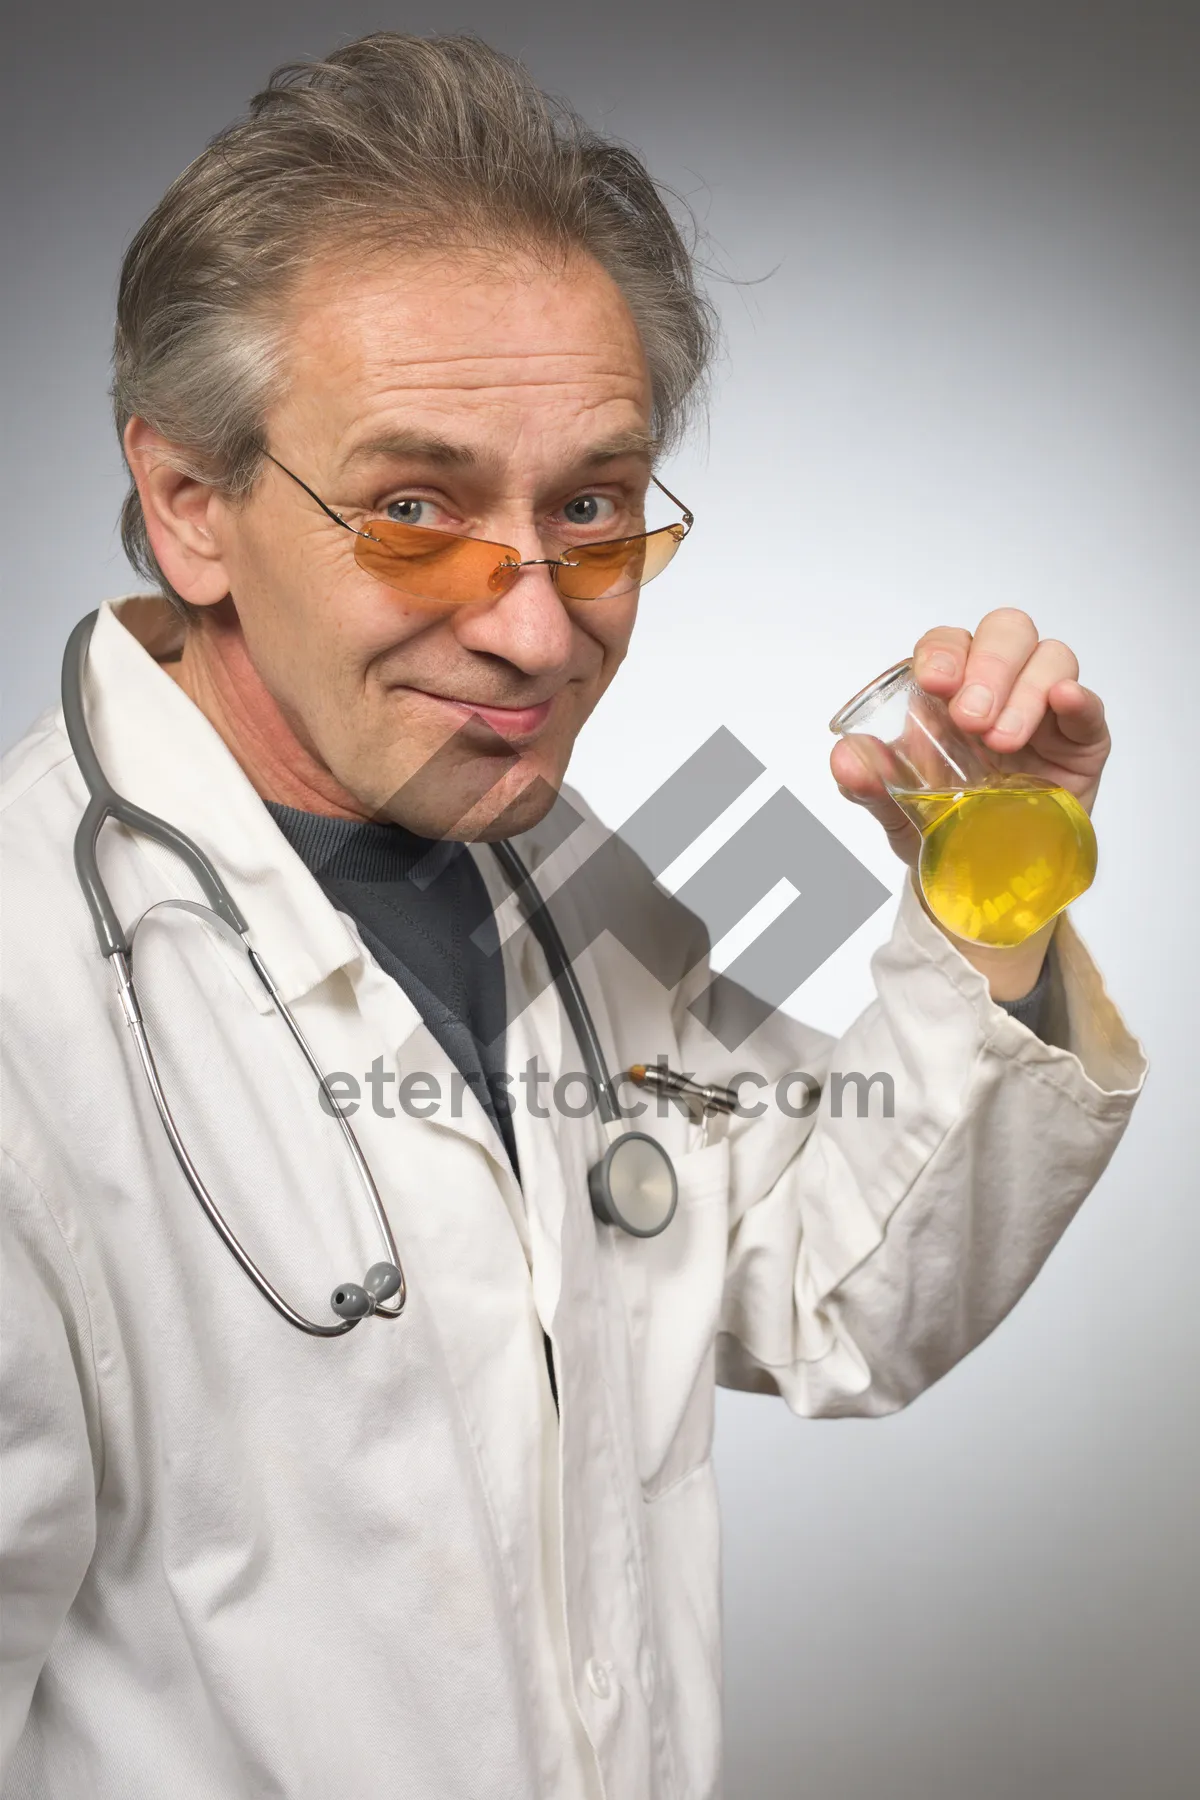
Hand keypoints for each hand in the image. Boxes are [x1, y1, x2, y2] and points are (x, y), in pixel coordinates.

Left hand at [829, 609, 1110, 998]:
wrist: (984, 882)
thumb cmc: (944, 828)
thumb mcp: (898, 812)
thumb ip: (869, 785)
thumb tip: (845, 758)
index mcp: (949, 691)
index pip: (949, 643)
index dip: (943, 651)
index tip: (935, 681)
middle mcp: (999, 688)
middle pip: (1006, 633)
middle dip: (989, 665)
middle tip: (970, 719)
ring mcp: (1044, 712)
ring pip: (1051, 659)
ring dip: (1025, 691)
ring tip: (1003, 742)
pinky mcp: (1081, 743)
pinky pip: (1089, 709)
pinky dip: (1080, 699)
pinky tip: (1065, 701)